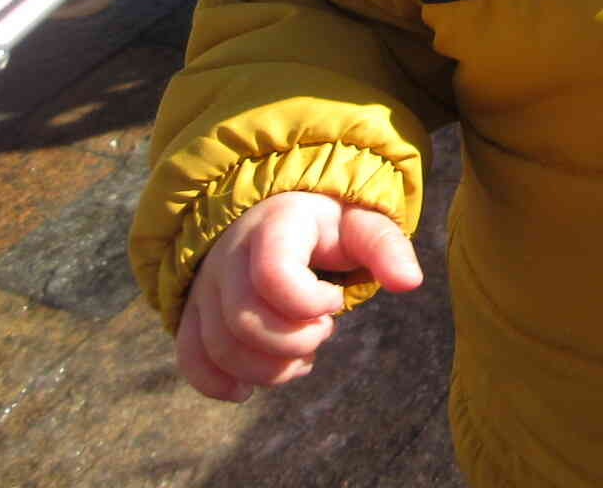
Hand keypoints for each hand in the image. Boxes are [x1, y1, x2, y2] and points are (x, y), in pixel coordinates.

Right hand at [175, 190, 422, 402]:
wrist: (276, 213)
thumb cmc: (327, 223)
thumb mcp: (362, 223)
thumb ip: (386, 248)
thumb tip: (410, 282)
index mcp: (275, 226)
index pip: (274, 276)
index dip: (311, 303)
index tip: (335, 300)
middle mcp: (230, 255)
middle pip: (244, 320)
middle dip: (293, 342)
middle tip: (323, 331)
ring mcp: (207, 284)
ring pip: (220, 346)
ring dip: (267, 369)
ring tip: (301, 356)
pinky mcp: (194, 311)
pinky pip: (191, 357)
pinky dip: (217, 383)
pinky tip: (248, 389)